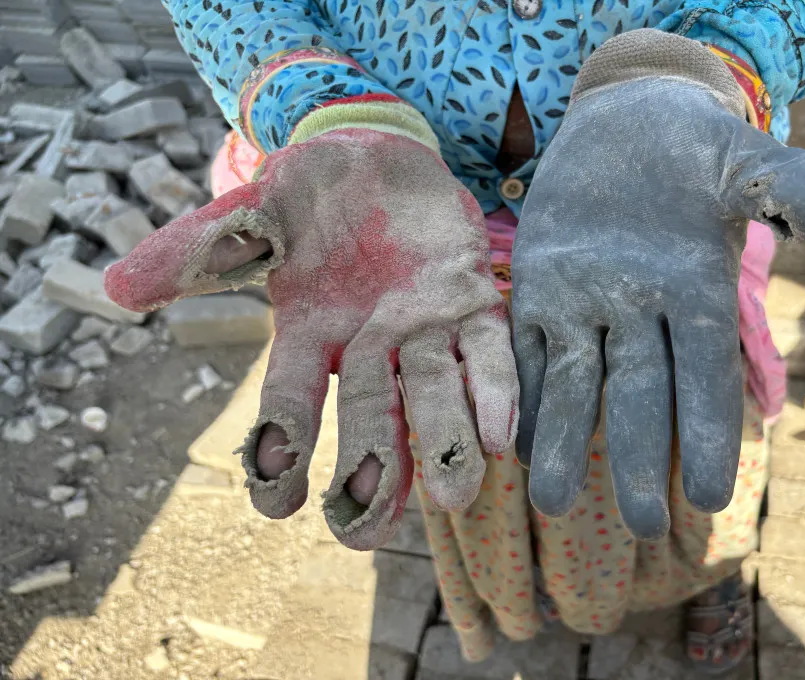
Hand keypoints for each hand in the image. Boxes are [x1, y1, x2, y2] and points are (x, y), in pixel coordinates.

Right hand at [106, 128, 517, 549]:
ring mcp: (423, 328)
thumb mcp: (255, 212)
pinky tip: (504, 435)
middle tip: (364, 531)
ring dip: (444, 446)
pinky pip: (487, 353)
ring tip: (453, 495)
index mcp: (310, 333)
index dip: (280, 449)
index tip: (276, 504)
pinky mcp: (471, 302)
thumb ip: (201, 249)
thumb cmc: (313, 192)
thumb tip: (118, 288)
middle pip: (368, 418)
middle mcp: (368, 346)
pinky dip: (495, 392)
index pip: (289, 403)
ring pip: (434, 396)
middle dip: (369, 472)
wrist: (382, 156)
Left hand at [511, 31, 804, 539]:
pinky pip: (525, 345)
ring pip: (574, 383)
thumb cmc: (699, 147)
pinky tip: (516, 440)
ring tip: (554, 505)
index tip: (710, 495)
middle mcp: (638, 313)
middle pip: (638, 393)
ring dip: (565, 441)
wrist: (627, 121)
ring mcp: (583, 304)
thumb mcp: (757, 162)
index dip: (708, 431)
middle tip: (642, 525)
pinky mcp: (537, 288)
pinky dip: (521, 390)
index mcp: (694, 295)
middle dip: (638, 456)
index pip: (704, 375)